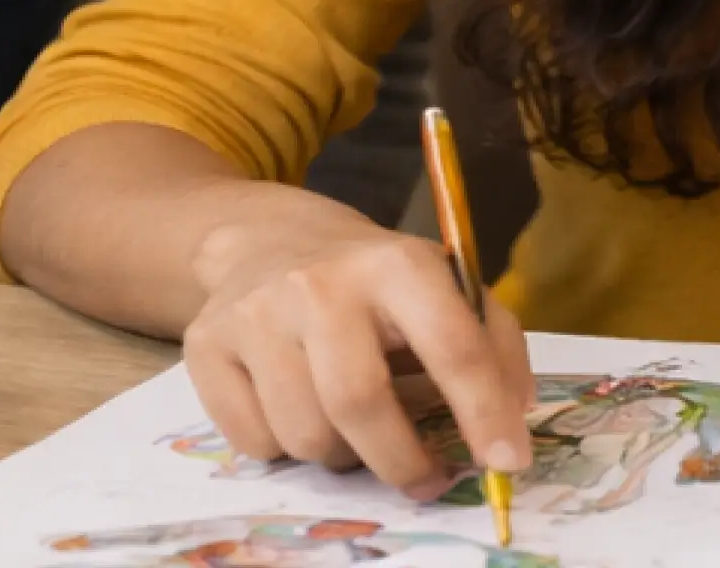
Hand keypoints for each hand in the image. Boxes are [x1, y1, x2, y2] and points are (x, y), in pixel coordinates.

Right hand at [183, 216, 535, 501]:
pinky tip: (296, 411)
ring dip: (341, 456)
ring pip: (304, 435)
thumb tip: (514, 419)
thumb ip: (492, 345)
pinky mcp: (205, 344)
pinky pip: (253, 442)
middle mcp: (319, 284)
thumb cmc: (374, 280)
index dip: (483, 412)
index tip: (505, 464)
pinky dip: (284, 450)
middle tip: (423, 480)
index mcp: (396, 264)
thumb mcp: (444, 288)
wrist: (269, 239)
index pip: (450, 345)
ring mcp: (254, 313)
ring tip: (352, 430)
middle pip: (359, 404)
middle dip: (401, 461)